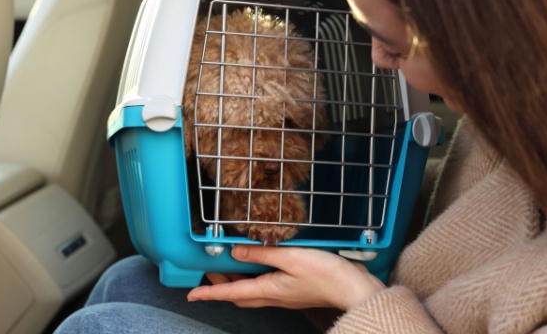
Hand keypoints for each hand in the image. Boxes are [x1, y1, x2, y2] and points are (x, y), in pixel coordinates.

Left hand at [187, 245, 385, 310]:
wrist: (354, 288)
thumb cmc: (327, 275)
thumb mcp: (291, 258)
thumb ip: (262, 253)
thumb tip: (236, 250)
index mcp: (269, 290)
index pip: (231, 293)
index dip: (209, 293)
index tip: (192, 294)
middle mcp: (274, 296)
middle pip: (239, 295)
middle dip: (220, 286)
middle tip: (207, 274)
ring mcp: (285, 295)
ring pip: (252, 292)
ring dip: (237, 283)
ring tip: (228, 267)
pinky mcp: (295, 290)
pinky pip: (266, 286)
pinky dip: (255, 277)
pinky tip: (260, 264)